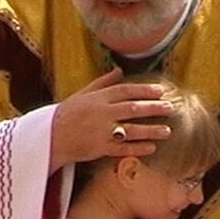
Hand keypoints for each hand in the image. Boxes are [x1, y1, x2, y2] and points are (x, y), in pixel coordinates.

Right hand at [49, 68, 172, 173]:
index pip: (126, 91)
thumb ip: (103, 82)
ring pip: (131, 130)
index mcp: (99, 98)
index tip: (161, 91)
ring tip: (168, 131)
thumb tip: (119, 70)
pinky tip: (152, 148)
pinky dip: (137, 148)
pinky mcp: (99, 148)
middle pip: (133, 109)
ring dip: (151, 130)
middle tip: (171, 108)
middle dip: (154, 108)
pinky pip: (122, 148)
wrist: (48, 137)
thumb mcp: (83, 93)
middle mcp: (102, 113)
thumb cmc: (67, 113)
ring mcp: (101, 131)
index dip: (145, 90)